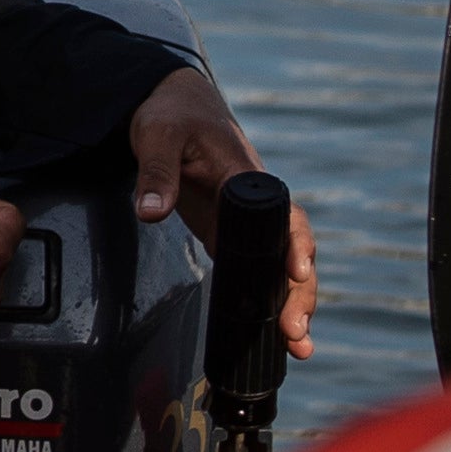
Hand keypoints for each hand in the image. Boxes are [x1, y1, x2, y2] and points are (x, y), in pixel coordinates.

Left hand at [119, 66, 316, 357]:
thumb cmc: (172, 114)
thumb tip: (151, 213)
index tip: (296, 273)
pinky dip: (271, 299)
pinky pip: (260, 269)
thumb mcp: (157, 136)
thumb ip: (156, 174)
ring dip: (293, 302)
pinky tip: (277, 335)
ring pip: (283, 264)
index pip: (281, 213)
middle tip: (294, 331)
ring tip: (298, 347)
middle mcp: (257, 201)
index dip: (293, 244)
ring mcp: (248, 220)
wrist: (175, 104)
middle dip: (299, 290)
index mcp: (246, 175)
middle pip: (294, 247)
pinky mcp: (232, 233)